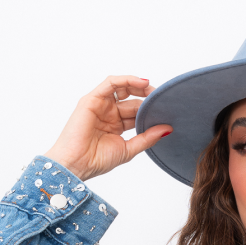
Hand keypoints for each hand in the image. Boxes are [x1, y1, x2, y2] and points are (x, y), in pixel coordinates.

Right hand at [43, 75, 171, 182]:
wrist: (77, 164)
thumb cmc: (97, 160)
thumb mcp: (129, 148)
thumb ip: (147, 138)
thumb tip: (168, 129)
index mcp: (117, 125)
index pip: (137, 113)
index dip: (151, 110)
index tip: (167, 111)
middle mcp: (109, 114)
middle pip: (132, 100)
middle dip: (148, 98)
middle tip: (163, 99)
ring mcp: (100, 105)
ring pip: (122, 88)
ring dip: (139, 86)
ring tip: (154, 90)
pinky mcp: (92, 99)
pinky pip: (111, 83)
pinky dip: (126, 80)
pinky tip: (142, 83)